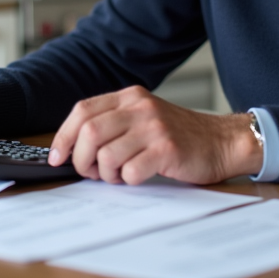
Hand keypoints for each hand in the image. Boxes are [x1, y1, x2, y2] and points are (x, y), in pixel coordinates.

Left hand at [47, 85, 263, 184]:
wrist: (221, 142)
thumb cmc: (179, 136)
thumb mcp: (144, 117)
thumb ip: (114, 123)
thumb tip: (72, 147)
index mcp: (130, 96)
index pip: (82, 110)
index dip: (63, 136)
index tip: (57, 156)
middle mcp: (140, 107)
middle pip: (89, 132)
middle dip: (81, 159)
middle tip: (90, 173)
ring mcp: (154, 127)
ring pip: (106, 154)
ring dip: (105, 174)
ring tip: (118, 176)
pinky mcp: (167, 149)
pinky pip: (130, 171)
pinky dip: (127, 181)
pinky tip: (138, 176)